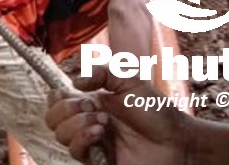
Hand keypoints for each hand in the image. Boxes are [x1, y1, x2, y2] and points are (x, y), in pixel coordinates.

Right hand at [45, 71, 188, 164]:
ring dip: (77, 123)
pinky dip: (83, 138)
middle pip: (52, 119)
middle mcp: (86, 124)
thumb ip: (102, 72)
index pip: (57, 101)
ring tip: (103, 122)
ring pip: (61, 135)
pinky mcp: (97, 161)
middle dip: (65, 109)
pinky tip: (101, 133)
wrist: (176, 140)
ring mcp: (91, 143)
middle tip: (90, 106)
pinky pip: (76, 151)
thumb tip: (74, 83)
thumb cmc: (156, 111)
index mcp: (90, 104)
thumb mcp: (129, 80)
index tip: (75, 92)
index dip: (57, 97)